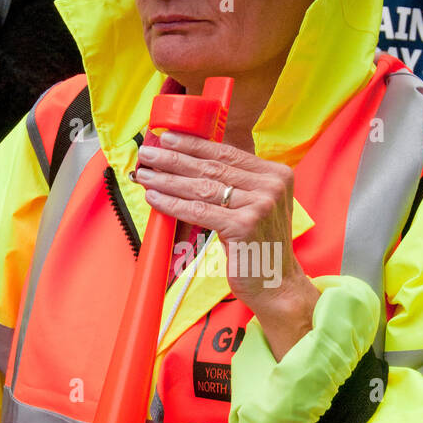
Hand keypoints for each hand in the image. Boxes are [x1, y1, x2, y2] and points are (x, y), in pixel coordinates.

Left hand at [135, 132, 319, 360]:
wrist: (277, 284)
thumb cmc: (259, 246)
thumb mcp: (255, 207)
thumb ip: (235, 185)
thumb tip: (188, 164)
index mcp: (276, 174)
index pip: (227, 153)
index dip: (194, 144)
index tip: (168, 137)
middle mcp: (271, 185)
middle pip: (212, 167)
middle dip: (174, 159)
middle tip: (147, 152)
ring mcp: (260, 205)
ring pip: (202, 188)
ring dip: (168, 180)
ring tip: (145, 175)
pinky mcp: (245, 225)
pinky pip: (199, 211)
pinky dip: (173, 204)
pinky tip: (155, 198)